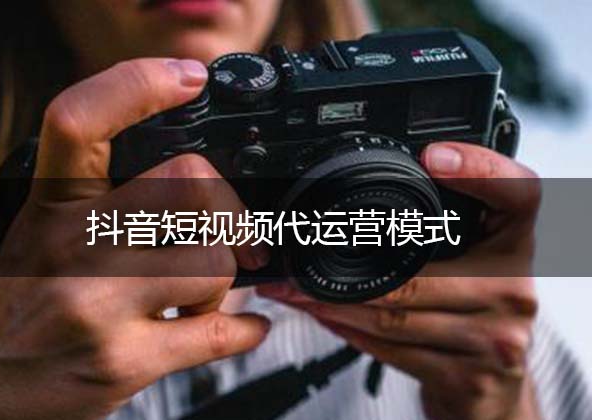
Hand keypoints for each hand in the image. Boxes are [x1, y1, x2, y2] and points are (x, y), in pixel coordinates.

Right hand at [0, 59, 269, 419]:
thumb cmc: (24, 308)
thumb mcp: (44, 236)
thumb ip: (104, 201)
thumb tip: (192, 178)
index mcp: (51, 208)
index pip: (81, 122)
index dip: (137, 85)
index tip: (187, 79)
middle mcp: (70, 247)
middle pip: (187, 185)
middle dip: (230, 210)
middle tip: (236, 234)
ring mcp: (96, 305)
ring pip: (213, 262)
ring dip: (225, 281)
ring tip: (203, 296)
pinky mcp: (123, 361)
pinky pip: (220, 333)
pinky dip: (247, 329)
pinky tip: (244, 327)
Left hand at [258, 143, 541, 419]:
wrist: (498, 383)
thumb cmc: (478, 305)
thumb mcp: (477, 256)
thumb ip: (449, 222)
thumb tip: (374, 197)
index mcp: (515, 243)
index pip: (516, 193)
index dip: (479, 168)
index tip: (432, 156)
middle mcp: (515, 287)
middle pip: (416, 276)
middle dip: (346, 275)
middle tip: (295, 267)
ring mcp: (495, 336)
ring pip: (396, 318)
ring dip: (336, 307)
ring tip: (299, 294)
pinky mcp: (470, 377)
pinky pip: (395, 352)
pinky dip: (353, 335)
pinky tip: (330, 321)